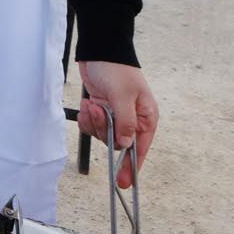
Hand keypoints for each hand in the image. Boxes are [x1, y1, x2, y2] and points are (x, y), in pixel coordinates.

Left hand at [77, 61, 158, 189]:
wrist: (100, 51)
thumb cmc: (117, 69)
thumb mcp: (124, 95)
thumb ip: (125, 122)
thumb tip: (126, 146)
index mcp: (146, 118)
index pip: (140, 148)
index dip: (131, 166)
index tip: (124, 182)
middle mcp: (132, 120)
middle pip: (117, 143)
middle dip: (104, 131)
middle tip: (98, 112)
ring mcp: (115, 116)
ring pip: (102, 135)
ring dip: (94, 122)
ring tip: (93, 103)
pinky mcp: (101, 111)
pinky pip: (92, 126)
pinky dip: (87, 119)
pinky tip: (87, 105)